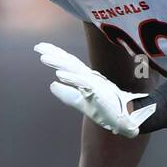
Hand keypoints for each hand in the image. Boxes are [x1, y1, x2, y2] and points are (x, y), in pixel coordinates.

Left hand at [35, 42, 156, 137]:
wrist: (128, 120)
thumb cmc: (107, 109)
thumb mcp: (82, 101)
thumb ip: (67, 94)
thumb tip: (51, 84)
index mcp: (86, 78)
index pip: (68, 64)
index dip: (55, 54)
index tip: (40, 47)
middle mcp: (90, 78)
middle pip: (69, 63)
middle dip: (54, 53)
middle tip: (38, 46)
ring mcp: (95, 84)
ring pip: (74, 71)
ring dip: (59, 63)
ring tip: (44, 58)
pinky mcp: (99, 93)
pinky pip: (83, 84)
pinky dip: (71, 78)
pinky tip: (59, 75)